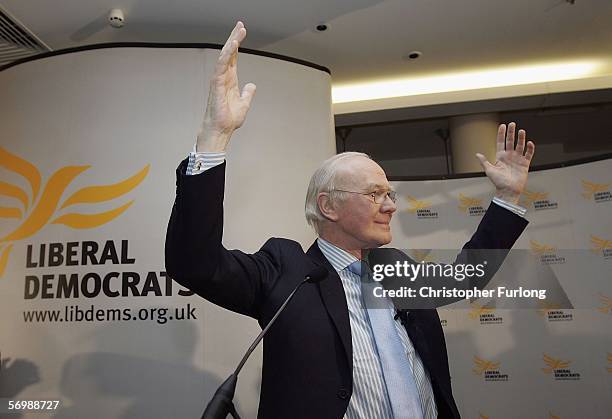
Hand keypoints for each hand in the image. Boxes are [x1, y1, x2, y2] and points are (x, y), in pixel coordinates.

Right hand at [197, 21, 256, 151]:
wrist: (221, 130)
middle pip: (229, 53)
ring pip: (224, 56)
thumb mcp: (244, 103)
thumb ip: (247, 93)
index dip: (237, 44)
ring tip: (239, 31)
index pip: (233, 57)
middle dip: (234, 38)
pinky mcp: (216, 84)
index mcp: (230, 79)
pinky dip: (227, 54)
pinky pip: (221, 65)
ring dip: (232, 42)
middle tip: (240, 24)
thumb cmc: (228, 119)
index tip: (241, 31)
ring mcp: (219, 79)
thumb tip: (251, 85)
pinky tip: (233, 45)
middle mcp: (223, 77)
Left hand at [476, 122, 534, 204]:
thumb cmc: (498, 182)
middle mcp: (509, 156)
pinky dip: (530, 149)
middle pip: (510, 141)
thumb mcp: (489, 170)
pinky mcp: (525, 164)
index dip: (501, 134)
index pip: (501, 142)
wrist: (508, 191)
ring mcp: (517, 159)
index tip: (502, 126)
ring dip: (521, 138)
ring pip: (520, 146)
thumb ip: (484, 161)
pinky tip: (529, 143)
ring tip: (521, 131)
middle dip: (511, 132)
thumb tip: (477, 154)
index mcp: (500, 157)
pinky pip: (528, 154)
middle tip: (512, 124)